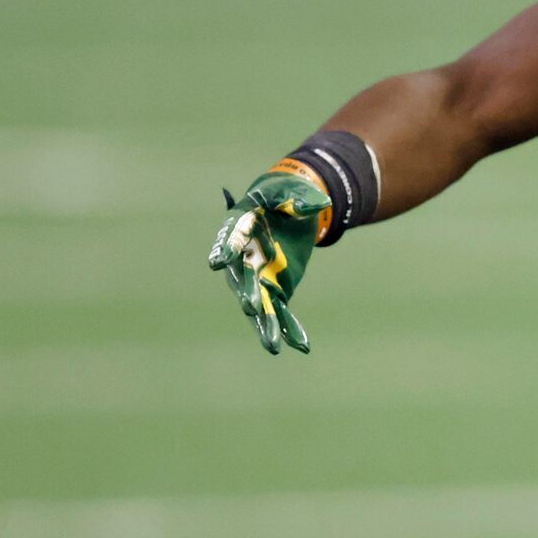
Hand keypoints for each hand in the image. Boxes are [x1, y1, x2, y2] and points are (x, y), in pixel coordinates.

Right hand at [207, 169, 331, 353]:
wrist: (288, 207)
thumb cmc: (283, 195)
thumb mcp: (291, 191)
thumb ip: (299, 199)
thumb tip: (319, 204)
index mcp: (240, 228)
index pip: (230, 239)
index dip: (224, 249)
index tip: (218, 261)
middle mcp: (245, 258)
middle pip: (243, 278)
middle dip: (246, 292)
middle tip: (250, 306)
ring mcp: (260, 276)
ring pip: (260, 304)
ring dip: (267, 324)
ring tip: (273, 346)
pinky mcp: (278, 287)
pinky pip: (281, 311)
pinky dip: (291, 328)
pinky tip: (300, 346)